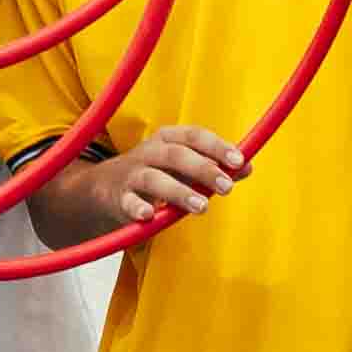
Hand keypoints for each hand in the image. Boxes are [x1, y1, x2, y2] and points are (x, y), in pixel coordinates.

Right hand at [88, 123, 244, 228]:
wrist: (104, 188)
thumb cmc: (155, 174)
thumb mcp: (184, 167)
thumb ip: (215, 167)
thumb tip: (247, 166)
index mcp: (167, 139)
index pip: (194, 136)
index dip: (217, 147)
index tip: (238, 161)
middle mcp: (149, 153)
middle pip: (176, 155)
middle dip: (204, 170)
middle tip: (227, 188)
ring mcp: (132, 175)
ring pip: (154, 179)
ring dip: (178, 191)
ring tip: (202, 207)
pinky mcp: (118, 198)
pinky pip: (128, 202)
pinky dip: (137, 208)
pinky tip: (150, 216)